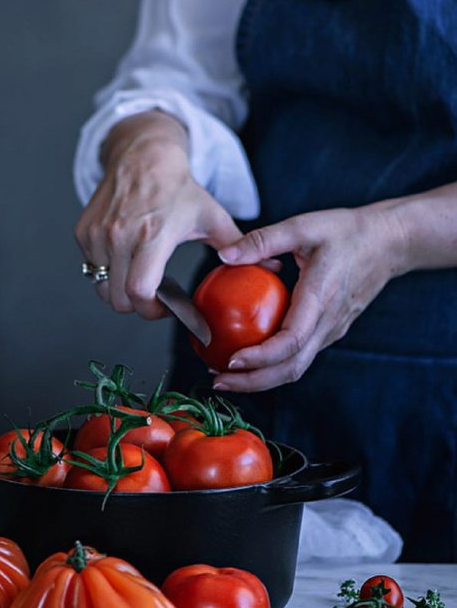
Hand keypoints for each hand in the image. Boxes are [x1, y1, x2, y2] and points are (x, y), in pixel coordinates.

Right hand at [75, 111, 241, 318]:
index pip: (139, 291)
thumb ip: (239, 246)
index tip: (168, 308)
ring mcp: (99, 233)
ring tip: (142, 279)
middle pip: (118, 299)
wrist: (143, 156)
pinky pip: (91, 269)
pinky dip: (106, 273)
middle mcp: (120, 234)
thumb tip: (273, 265)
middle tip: (156, 299)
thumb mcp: (212, 217)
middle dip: (138, 307)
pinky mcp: (84, 231)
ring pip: (101, 288)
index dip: (153, 310)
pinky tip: (126, 260)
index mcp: (153, 234)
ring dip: (120, 292)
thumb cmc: (178, 188)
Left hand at [212, 205, 403, 391]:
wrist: (388, 243)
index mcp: (321, 298)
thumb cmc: (347, 232)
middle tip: (219, 382)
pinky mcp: (329, 331)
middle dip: (253, 381)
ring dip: (261, 378)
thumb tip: (225, 255)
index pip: (291, 341)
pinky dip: (273, 364)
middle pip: (291, 368)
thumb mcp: (302, 226)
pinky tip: (249, 356)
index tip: (232, 361)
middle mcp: (328, 322)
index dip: (261, 357)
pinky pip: (300, 355)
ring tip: (227, 376)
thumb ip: (263, 241)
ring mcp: (331, 331)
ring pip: (296, 367)